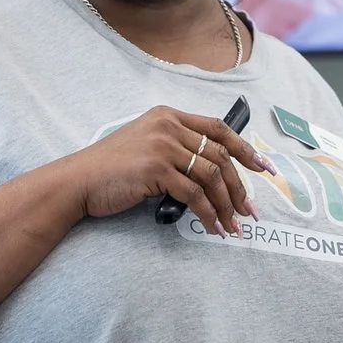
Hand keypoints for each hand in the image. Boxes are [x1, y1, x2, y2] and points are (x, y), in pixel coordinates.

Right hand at [58, 106, 273, 234]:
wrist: (78, 181)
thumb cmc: (110, 169)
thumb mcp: (145, 145)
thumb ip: (175, 148)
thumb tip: (211, 172)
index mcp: (168, 116)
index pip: (217, 128)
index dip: (245, 148)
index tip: (263, 168)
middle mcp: (168, 126)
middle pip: (219, 155)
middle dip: (240, 186)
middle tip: (250, 210)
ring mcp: (162, 145)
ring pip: (211, 176)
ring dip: (227, 205)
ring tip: (234, 225)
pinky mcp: (156, 169)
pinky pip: (194, 194)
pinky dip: (209, 214)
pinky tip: (213, 227)